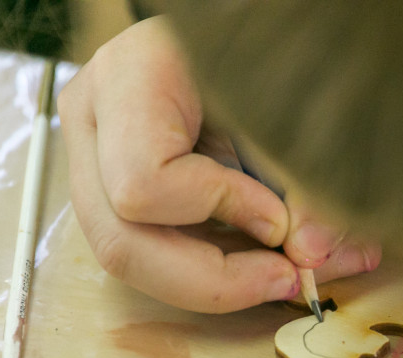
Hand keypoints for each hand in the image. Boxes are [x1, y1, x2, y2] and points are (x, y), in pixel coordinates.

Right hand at [58, 18, 378, 312]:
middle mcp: (93, 124)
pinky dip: (219, 271)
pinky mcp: (117, 191)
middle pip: (121, 244)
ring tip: (290, 274)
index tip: (279, 216)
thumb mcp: (293, 100)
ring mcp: (95, 162)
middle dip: (215, 281)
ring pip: (132, 261)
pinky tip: (272, 261)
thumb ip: (307, 178)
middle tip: (291, 279)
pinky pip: (156, 253)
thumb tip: (309, 256)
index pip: (144, 182)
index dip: (218, 211)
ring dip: (220, 284)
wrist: (241, 27)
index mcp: (127, 79)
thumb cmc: (263, 51)